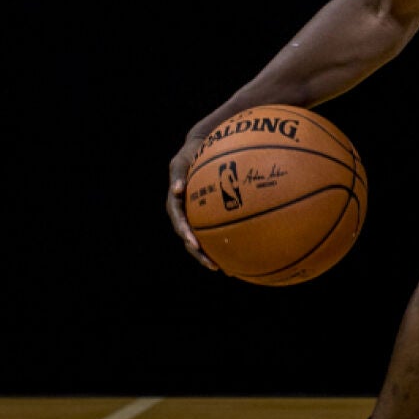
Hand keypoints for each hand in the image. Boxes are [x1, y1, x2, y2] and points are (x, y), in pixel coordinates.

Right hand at [165, 133, 218, 269]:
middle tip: (214, 266)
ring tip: (226, 269)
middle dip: (201, 254)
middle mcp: (186, 214)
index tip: (195, 244)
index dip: (187, 235)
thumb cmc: (190, 154)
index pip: (180, 224)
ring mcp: (197, 215)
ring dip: (211, 254)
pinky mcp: (208, 214)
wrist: (200, 149)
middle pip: (191, 239)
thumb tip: (176, 189)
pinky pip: (217, 229)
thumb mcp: (180, 161)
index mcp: (176, 205)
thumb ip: (178, 173)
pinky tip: (242, 251)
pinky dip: (225, 240)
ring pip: (203, 240)